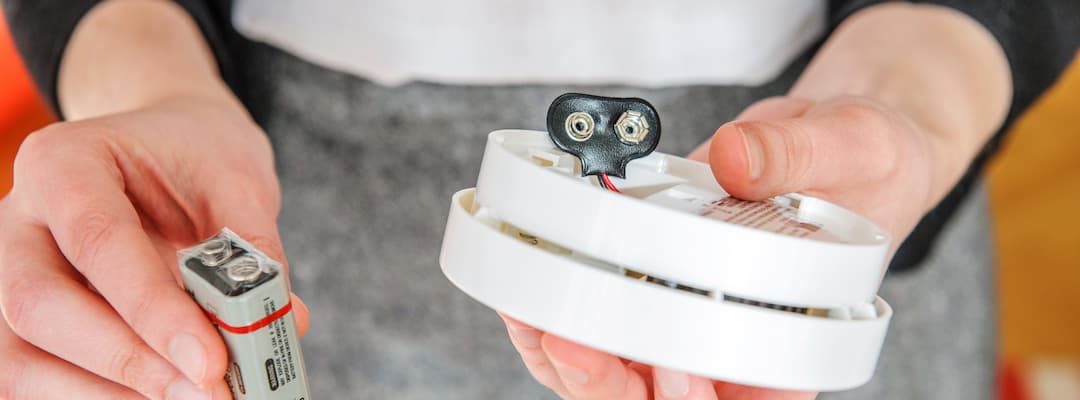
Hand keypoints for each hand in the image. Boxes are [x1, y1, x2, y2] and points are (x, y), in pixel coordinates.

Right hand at [0, 95, 309, 399]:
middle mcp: (21, 219)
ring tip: (196, 399)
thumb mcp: (238, 182)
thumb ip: (254, 251)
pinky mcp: (25, 323)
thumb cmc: (198, 160)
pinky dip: (101, 399)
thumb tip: (287, 322)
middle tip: (209, 391)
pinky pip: (36, 377)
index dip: (152, 309)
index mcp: (65, 162)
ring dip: (110, 394)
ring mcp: (11, 274)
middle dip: (128, 361)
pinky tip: (166, 397)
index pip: (98, 240)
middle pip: (38, 305)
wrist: (169, 150)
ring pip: (20, 358)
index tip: (211, 362)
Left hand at [502, 94, 948, 398]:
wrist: (837, 142)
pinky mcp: (652, 285)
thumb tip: (735, 157)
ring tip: (533, 310)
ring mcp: (686, 319)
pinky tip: (531, 283)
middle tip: (568, 338)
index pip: (749, 399)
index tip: (668, 369)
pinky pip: (596, 317)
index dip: (698, 399)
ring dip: (571, 351)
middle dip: (608, 380)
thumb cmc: (868, 159)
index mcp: (798, 342)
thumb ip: (795, 156)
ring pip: (619, 371)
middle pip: (662, 395)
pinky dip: (558, 308)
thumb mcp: (852, 145)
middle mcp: (734, 343)